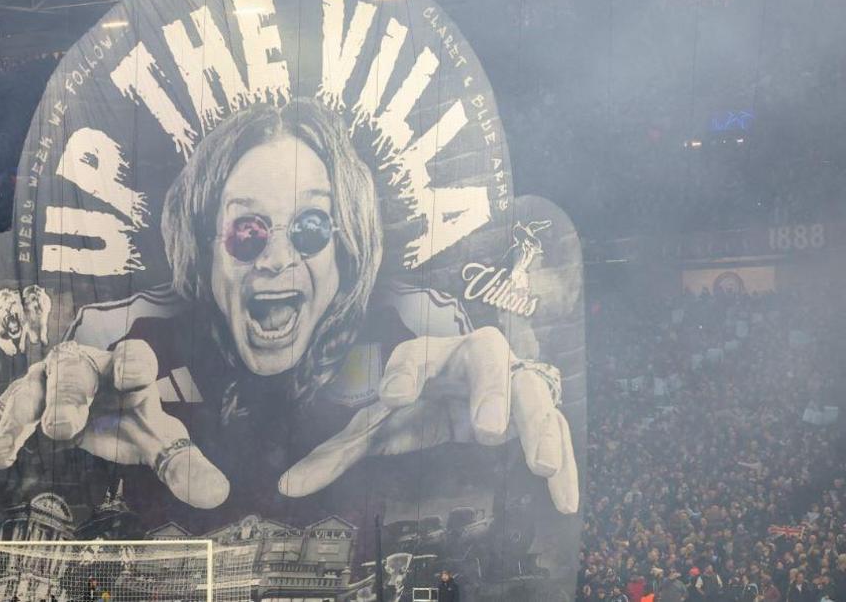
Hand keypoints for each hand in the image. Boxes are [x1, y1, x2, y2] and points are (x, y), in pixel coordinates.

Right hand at [0, 339, 229, 508]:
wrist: (97, 403)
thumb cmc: (131, 417)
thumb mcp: (158, 439)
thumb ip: (183, 464)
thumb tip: (217, 496)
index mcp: (125, 368)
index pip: (134, 360)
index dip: (133, 366)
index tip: (131, 379)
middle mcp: (81, 366)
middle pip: (72, 373)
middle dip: (65, 398)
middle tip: (61, 429)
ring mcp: (43, 382)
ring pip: (26, 395)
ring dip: (13, 426)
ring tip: (2, 459)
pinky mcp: (16, 403)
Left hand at [278, 326, 578, 512]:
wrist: (462, 395)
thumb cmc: (416, 405)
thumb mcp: (378, 426)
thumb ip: (337, 453)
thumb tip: (287, 486)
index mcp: (430, 356)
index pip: (415, 354)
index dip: (405, 371)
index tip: (392, 396)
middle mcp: (475, 359)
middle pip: (487, 354)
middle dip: (489, 388)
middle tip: (485, 428)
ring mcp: (513, 381)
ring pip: (532, 391)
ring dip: (538, 426)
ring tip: (539, 465)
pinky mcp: (537, 413)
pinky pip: (557, 434)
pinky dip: (566, 465)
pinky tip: (565, 500)